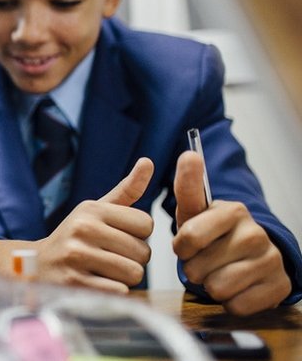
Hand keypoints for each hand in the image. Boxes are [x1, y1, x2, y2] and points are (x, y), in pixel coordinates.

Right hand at [34, 158, 154, 293]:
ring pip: (133, 273)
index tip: (120, 237)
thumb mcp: (95, 210)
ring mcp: (77, 256)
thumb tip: (148, 162)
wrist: (38, 265)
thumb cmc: (75, 236)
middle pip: (143, 252)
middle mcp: (83, 229)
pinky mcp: (75, 282)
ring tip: (105, 270)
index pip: (146, 224)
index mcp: (91, 210)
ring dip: (125, 277)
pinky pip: (119, 291)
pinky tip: (97, 282)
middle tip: (111, 257)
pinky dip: (114, 291)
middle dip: (133, 259)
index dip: (138, 235)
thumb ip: (126, 190)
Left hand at [172, 151, 290, 314]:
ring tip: (218, 272)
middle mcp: (256, 233)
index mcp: (234, 211)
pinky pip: (236, 306)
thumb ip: (188, 185)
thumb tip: (189, 154)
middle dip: (195, 268)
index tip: (188, 244)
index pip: (188, 237)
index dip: (181, 248)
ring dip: (211, 285)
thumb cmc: (213, 232)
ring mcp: (271, 261)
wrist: (251, 255)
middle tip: (206, 260)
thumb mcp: (195, 211)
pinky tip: (237, 286)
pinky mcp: (279, 287)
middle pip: (198, 268)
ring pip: (217, 289)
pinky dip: (230, 301)